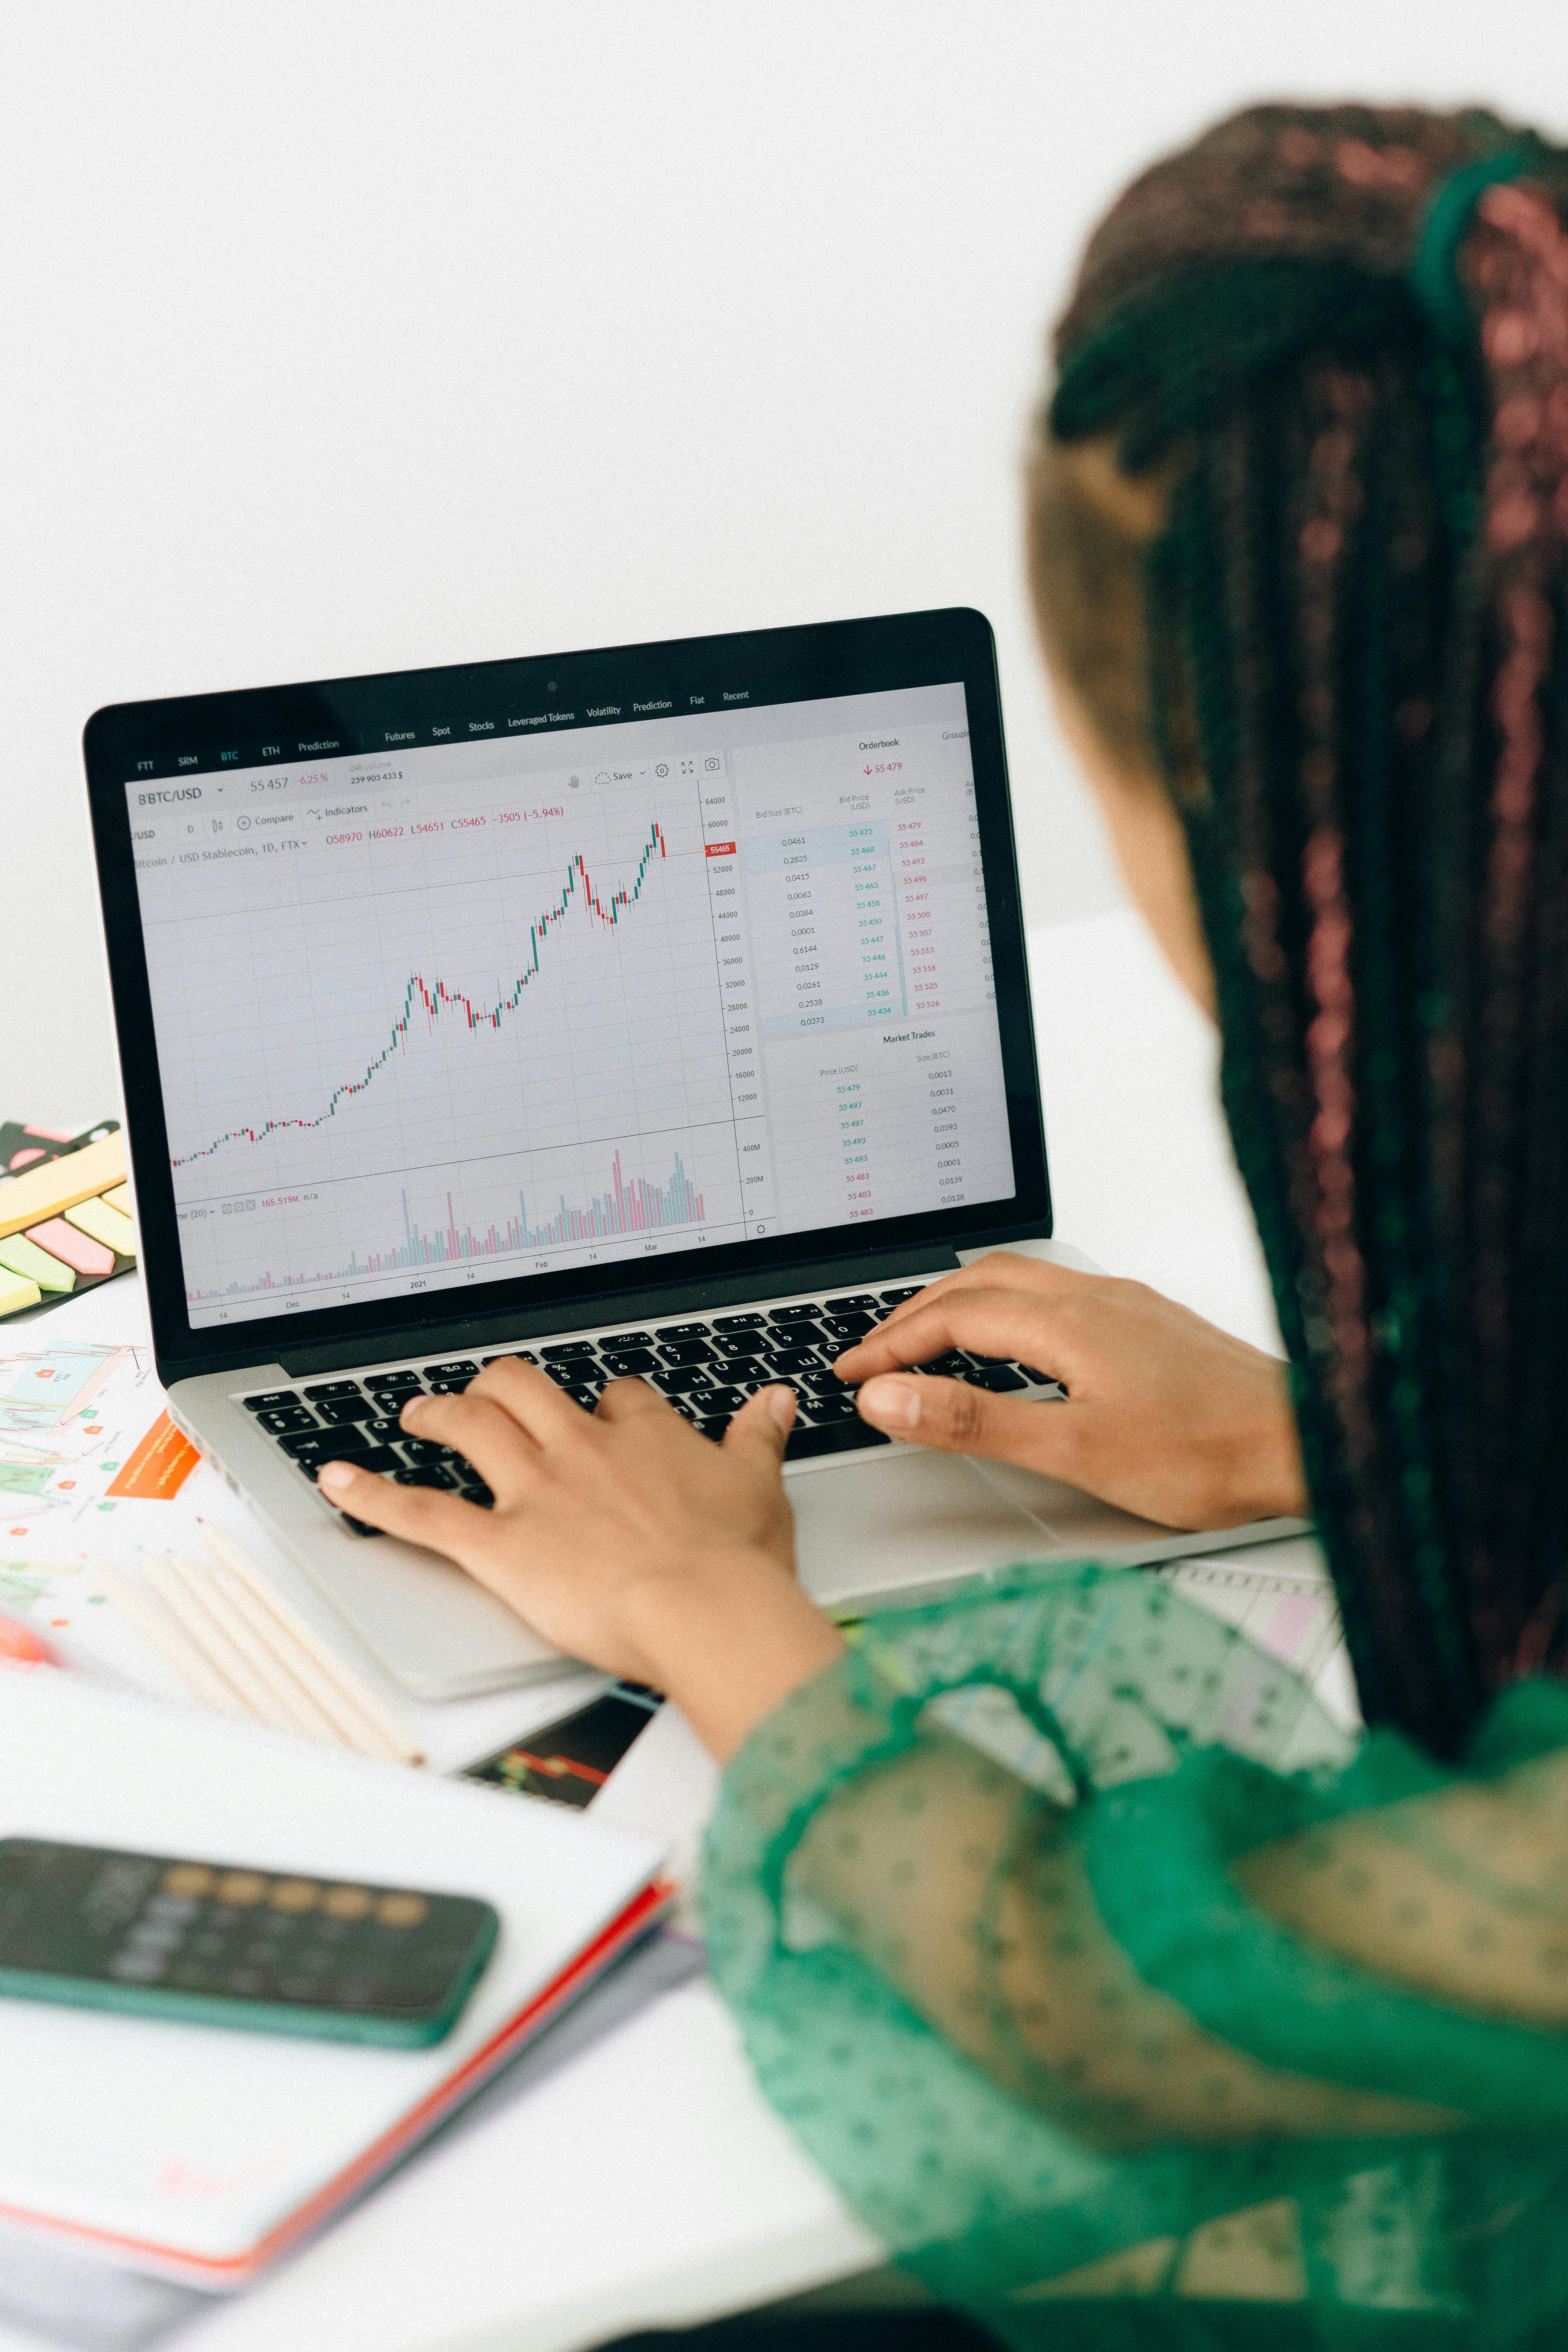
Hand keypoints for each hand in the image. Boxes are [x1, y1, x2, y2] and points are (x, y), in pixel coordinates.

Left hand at [318, 1364, 843, 1760]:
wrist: (707, 1609)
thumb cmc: (737, 1562)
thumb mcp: (760, 1488)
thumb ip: (758, 1438)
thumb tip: (774, 1400)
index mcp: (644, 1436)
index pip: (615, 1395)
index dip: (604, 1403)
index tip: (602, 1414)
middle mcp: (581, 1449)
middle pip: (524, 1388)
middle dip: (499, 1385)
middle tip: (484, 1394)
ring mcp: (536, 1492)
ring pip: (470, 1426)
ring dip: (437, 1414)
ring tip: (416, 1413)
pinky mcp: (499, 1544)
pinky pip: (421, 1511)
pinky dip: (370, 1494)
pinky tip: (336, 1478)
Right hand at [832, 1253, 1306, 1530]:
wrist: (1307, 1444)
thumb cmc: (1210, 1453)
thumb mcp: (1073, 1449)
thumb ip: (974, 1420)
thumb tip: (891, 1396)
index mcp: (1069, 1321)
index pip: (953, 1315)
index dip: (891, 1343)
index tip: (852, 1371)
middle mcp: (1097, 1298)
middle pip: (980, 1282)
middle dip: (916, 1313)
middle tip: (873, 1352)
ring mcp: (1129, 1305)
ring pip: (1022, 1282)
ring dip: (962, 1303)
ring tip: (927, 1339)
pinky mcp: (1152, 1323)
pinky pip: (1059, 1295)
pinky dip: (1009, 1309)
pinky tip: (1018, 1342)